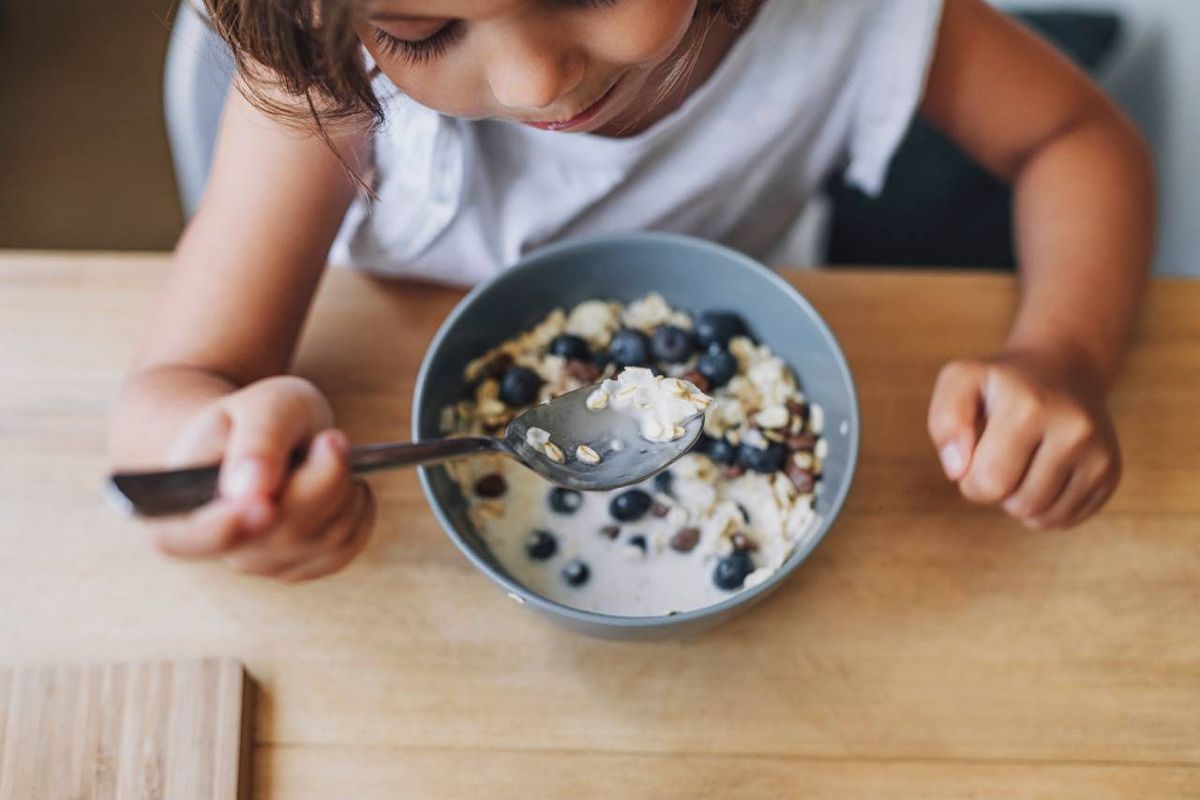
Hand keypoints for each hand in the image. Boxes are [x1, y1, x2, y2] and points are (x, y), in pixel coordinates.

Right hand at [148, 376, 375, 580]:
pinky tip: (346, 485)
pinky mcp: (295, 568)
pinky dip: (358, 513)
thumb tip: (251, 491)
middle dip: (324, 479)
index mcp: (179, 504)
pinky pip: (342, 550)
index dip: (222, 531)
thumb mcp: (259, 407)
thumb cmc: (252, 419)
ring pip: (323, 540)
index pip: (184, 539)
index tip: (263, 506)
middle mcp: (215, 546)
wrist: (256, 437)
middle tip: (329, 438)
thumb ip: (257, 441)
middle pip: (284, 532)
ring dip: (345, 491)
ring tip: (329, 455)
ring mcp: (257, 562)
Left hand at [927, 350, 1120, 528]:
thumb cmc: (1000, 385)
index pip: (987, 483)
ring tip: (1022, 463)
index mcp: (1030, 407)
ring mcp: (1098, 452)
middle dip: (996, 492)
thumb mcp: (960, 381)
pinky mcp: (1111, 472)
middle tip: (1000, 457)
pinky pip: (1065, 520)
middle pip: (1018, 505)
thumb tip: (957, 470)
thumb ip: (945, 422)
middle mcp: (1074, 429)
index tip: (975, 454)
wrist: (1062, 370)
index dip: (970, 479)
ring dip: (1019, 501)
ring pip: (1042, 518)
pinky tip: (1043, 474)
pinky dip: (1044, 508)